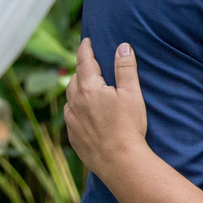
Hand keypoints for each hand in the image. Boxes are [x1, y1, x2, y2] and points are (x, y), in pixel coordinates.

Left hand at [64, 38, 148, 182]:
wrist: (120, 162)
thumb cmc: (128, 126)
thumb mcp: (132, 94)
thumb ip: (126, 68)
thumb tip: (123, 47)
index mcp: (89, 88)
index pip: (84, 61)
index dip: (85, 48)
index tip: (86, 40)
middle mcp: (75, 102)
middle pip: (74, 79)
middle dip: (81, 70)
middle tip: (89, 65)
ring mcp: (72, 121)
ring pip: (70, 99)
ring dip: (77, 90)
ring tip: (86, 89)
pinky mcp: (73, 137)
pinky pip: (71, 117)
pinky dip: (76, 109)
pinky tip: (84, 114)